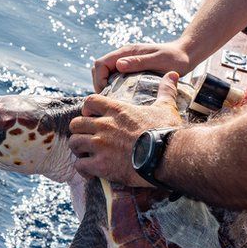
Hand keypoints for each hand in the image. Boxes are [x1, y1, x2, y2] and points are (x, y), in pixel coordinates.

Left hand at [70, 72, 182, 186]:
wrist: (168, 157)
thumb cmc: (167, 132)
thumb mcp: (166, 108)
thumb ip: (165, 91)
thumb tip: (172, 74)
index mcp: (117, 110)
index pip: (90, 101)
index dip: (87, 109)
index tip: (92, 117)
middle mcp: (105, 125)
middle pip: (75, 124)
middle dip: (79, 131)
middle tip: (87, 138)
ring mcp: (100, 145)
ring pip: (74, 143)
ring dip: (78, 150)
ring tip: (86, 155)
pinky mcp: (101, 165)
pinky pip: (80, 165)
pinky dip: (83, 170)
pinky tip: (90, 173)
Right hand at [92, 41, 192, 92]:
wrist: (185, 54)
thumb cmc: (175, 58)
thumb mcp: (158, 60)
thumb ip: (139, 62)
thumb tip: (118, 65)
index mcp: (127, 52)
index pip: (101, 63)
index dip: (99, 79)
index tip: (105, 94)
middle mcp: (124, 55)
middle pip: (99, 68)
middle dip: (99, 84)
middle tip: (107, 100)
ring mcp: (127, 61)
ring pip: (105, 73)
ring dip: (104, 85)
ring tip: (112, 101)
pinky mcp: (131, 68)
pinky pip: (115, 77)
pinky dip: (113, 86)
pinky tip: (121, 98)